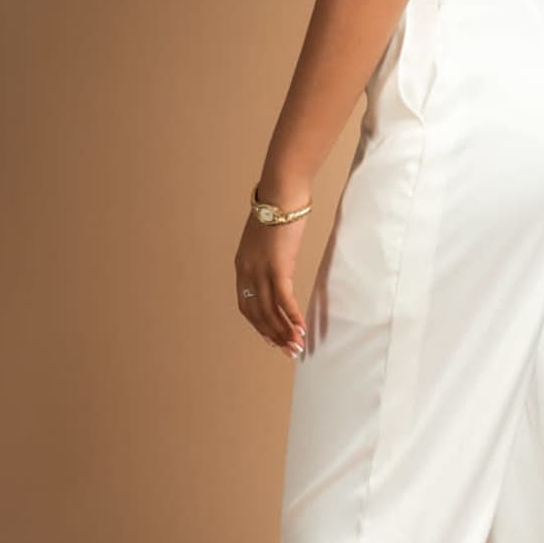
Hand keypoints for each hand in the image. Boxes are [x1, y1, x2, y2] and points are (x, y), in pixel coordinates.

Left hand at [236, 207, 311, 353]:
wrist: (281, 192)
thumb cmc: (278, 209)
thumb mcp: (266, 237)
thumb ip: (269, 254)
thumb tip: (279, 262)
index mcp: (242, 265)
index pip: (246, 304)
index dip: (258, 324)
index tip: (270, 338)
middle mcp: (247, 271)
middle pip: (257, 313)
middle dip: (273, 335)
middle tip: (287, 350)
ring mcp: (261, 270)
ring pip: (270, 311)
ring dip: (284, 331)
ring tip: (297, 346)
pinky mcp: (278, 266)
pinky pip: (284, 299)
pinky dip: (292, 316)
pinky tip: (301, 328)